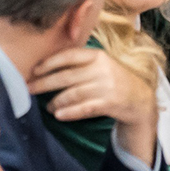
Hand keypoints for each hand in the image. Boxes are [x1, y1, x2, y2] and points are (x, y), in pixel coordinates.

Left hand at [29, 48, 155, 123]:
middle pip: (66, 76)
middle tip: (29, 88)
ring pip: (73, 94)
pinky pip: (84, 108)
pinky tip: (58, 114)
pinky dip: (69, 112)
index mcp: (98, 55)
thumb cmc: (114, 80)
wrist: (140, 98)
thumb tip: (47, 65)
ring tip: (48, 106)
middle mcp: (102, 69)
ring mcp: (107, 86)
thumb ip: (80, 62)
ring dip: (56, 101)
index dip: (49, 62)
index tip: (34, 69)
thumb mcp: (101, 65)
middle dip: (44, 83)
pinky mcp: (110, 103)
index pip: (69, 56)